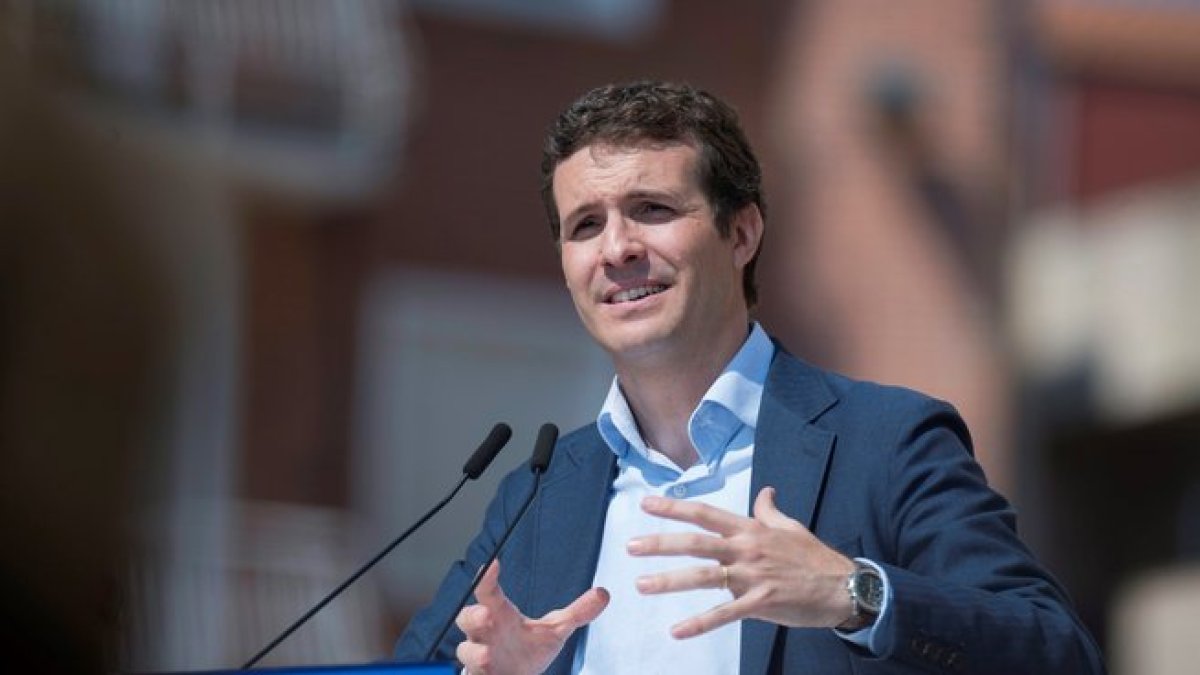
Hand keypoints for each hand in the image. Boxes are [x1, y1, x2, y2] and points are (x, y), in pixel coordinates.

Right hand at [455, 559, 609, 674]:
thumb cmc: (528, 649)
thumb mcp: (555, 630)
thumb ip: (577, 613)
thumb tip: (604, 593)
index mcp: (501, 615)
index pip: (489, 592)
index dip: (486, 578)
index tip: (490, 564)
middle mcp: (485, 634)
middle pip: (467, 618)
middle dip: (473, 615)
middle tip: (485, 614)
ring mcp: (481, 657)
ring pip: (465, 652)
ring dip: (474, 653)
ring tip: (487, 656)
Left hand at [627, 486, 854, 638]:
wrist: (844, 586)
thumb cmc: (814, 557)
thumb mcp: (791, 527)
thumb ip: (770, 511)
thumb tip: (765, 492)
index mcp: (750, 529)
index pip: (705, 514)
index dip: (675, 507)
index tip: (647, 504)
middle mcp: (746, 548)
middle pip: (696, 543)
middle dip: (661, 544)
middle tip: (631, 546)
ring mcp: (752, 575)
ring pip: (704, 576)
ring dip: (671, 581)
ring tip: (643, 585)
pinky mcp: (761, 602)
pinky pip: (724, 613)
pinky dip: (700, 622)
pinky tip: (677, 630)